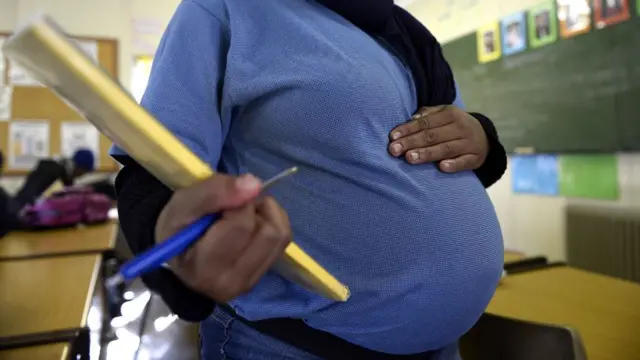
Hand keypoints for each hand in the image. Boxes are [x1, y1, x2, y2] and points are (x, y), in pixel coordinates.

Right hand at [155, 174, 291, 302]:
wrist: (177, 249)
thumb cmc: (177, 226)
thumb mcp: (183, 202)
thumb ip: (214, 191)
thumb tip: (255, 184)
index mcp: (204, 269)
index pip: (242, 225)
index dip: (237, 202)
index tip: (221, 202)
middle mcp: (230, 283)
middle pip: (267, 232)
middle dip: (254, 208)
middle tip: (232, 207)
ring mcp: (249, 283)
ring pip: (280, 235)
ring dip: (266, 214)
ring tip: (242, 215)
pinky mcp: (261, 276)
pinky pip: (283, 241)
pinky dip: (272, 223)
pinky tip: (252, 224)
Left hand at [388, 105, 489, 171]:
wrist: (485, 137)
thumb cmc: (455, 126)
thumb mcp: (444, 114)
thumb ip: (428, 114)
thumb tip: (411, 118)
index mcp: (450, 114)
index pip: (425, 122)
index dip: (408, 129)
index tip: (392, 137)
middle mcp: (460, 127)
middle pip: (432, 136)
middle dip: (412, 142)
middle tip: (394, 150)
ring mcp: (469, 143)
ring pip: (445, 149)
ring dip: (427, 154)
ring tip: (409, 158)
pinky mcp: (475, 158)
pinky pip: (464, 162)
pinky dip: (454, 164)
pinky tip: (442, 167)